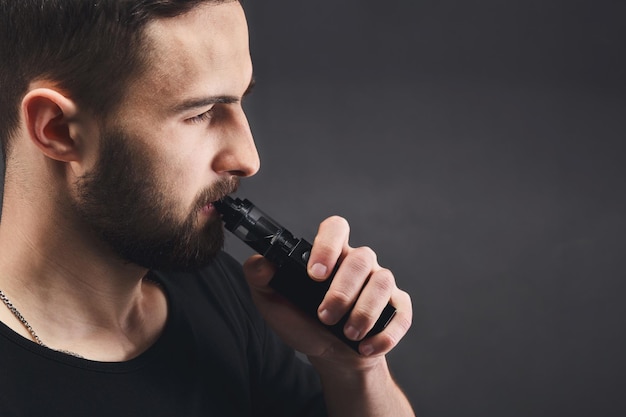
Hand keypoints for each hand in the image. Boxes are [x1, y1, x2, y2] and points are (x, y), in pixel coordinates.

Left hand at [243, 216, 411, 365]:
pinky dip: (386, 333)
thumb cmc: (303, 322)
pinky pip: (401, 312)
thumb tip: (260, 262)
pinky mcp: (398, 308)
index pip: (335, 228)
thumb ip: (260, 279)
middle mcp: (359, 263)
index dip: (328, 245)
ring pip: (382, 281)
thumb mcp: (274, 302)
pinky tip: (366, 347)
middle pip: (361, 258)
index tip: (315, 275)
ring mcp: (381, 283)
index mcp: (331, 254)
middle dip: (343, 291)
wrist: (330, 356)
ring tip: (347, 334)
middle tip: (326, 317)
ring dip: (364, 312)